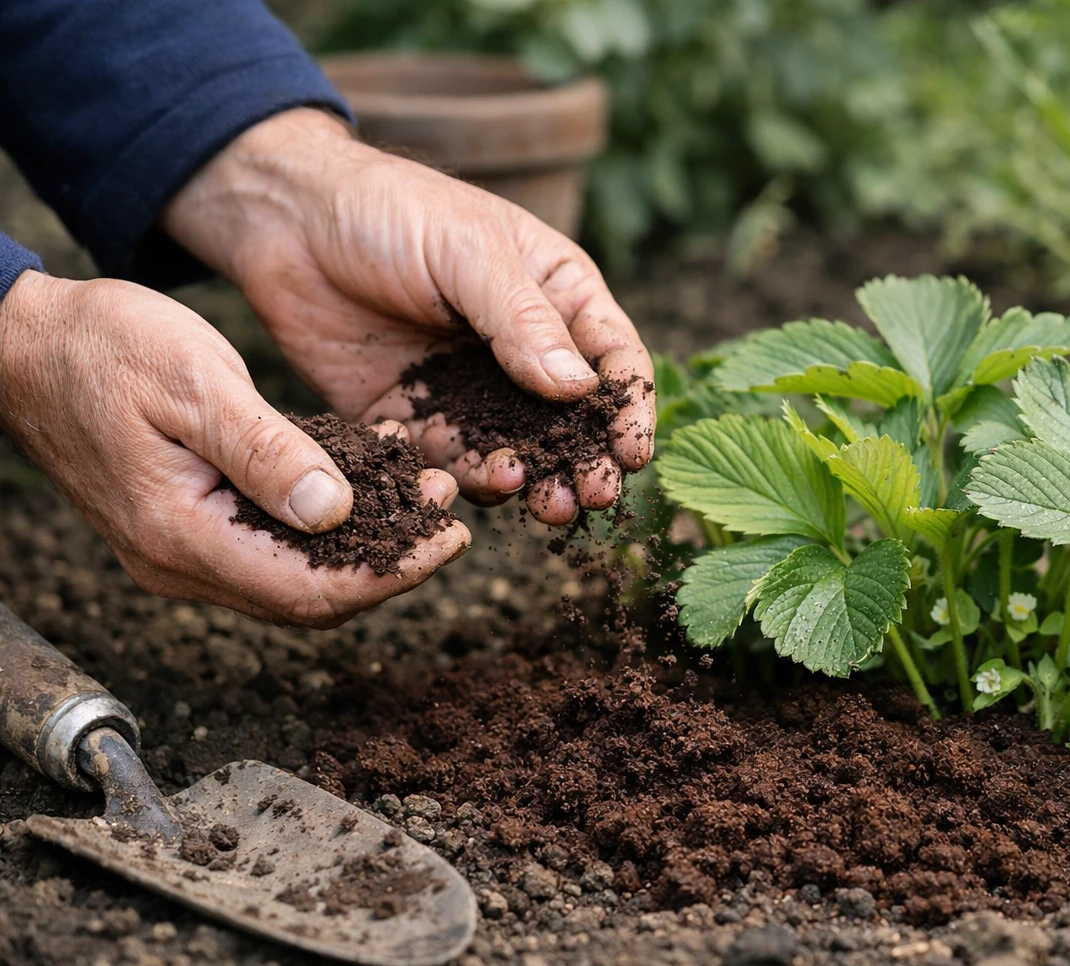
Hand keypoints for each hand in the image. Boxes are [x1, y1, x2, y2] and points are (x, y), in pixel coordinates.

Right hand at [0, 271, 468, 626]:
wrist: (24, 343)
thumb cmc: (103, 347)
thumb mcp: (196, 383)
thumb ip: (266, 451)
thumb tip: (335, 513)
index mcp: (181, 535)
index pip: (311, 590)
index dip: (392, 573)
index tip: (450, 538)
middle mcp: (181, 562)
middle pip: (311, 597)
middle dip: (391, 562)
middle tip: (449, 513)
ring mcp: (181, 551)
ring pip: (295, 577)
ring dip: (366, 543)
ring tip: (425, 493)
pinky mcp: (188, 527)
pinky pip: (272, 546)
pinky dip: (328, 524)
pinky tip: (370, 480)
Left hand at [162, 108, 654, 525]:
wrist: (283, 219)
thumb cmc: (389, 209)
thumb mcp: (466, 250)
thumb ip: (521, 318)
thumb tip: (580, 389)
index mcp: (556, 297)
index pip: (613, 360)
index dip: (628, 409)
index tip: (631, 453)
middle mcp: (521, 352)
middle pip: (569, 422)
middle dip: (583, 461)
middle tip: (588, 496)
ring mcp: (467, 389)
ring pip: (510, 450)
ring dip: (525, 479)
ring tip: (529, 497)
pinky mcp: (409, 417)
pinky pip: (439, 461)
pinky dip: (450, 481)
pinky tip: (451, 489)